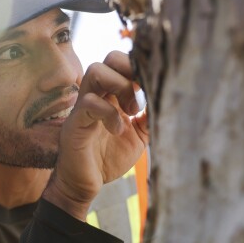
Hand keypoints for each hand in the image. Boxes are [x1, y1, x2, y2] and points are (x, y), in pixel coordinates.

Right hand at [43, 51, 148, 220]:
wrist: (85, 184)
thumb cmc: (108, 158)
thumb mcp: (139, 137)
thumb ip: (150, 118)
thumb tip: (168, 101)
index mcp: (112, 95)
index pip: (122, 63)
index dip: (139, 67)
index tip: (153, 86)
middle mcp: (97, 95)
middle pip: (109, 58)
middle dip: (130, 70)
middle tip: (141, 97)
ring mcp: (83, 106)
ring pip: (96, 71)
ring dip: (120, 86)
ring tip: (131, 111)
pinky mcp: (75, 123)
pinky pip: (89, 102)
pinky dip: (108, 113)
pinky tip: (117, 130)